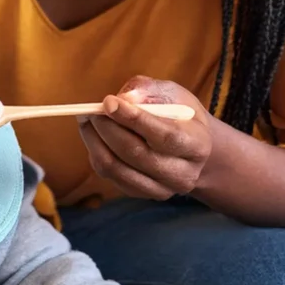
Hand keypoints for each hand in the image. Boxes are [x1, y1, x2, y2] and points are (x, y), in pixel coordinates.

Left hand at [79, 76, 212, 199]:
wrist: (188, 148)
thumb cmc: (177, 114)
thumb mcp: (172, 94)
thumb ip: (149, 91)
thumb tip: (123, 98)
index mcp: (198, 145)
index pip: (164, 135)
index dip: (134, 118)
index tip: (108, 102)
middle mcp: (183, 174)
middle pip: (136, 153)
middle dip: (107, 128)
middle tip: (91, 110)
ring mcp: (162, 189)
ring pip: (116, 167)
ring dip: (94, 140)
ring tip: (87, 120)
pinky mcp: (141, 194)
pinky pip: (109, 175)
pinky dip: (95, 153)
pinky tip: (94, 136)